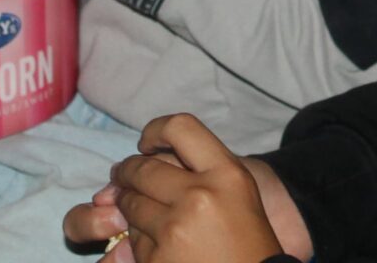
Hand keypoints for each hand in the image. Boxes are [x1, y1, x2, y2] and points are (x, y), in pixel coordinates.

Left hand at [68, 114, 289, 261]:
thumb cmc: (249, 240)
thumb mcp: (237, 192)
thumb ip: (199, 169)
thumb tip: (142, 156)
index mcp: (226, 173)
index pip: (179, 127)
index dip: (155, 130)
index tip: (147, 144)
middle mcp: (199, 196)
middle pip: (143, 168)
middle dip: (129, 173)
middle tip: (127, 178)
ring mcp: (175, 229)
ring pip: (131, 204)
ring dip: (131, 206)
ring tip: (144, 212)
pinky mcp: (157, 258)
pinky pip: (134, 238)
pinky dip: (139, 239)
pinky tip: (160, 243)